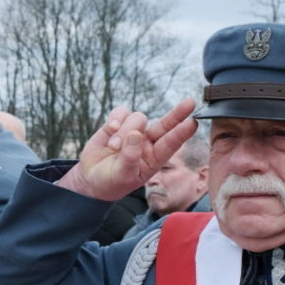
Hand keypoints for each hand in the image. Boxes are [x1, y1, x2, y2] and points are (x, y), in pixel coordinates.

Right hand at [59, 99, 197, 200]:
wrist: (91, 178)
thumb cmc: (111, 182)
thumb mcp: (122, 176)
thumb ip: (129, 157)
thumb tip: (135, 134)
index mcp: (154, 158)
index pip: (171, 143)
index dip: (181, 133)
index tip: (193, 123)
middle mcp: (147, 143)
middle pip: (165, 124)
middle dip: (177, 113)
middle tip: (190, 102)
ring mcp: (133, 131)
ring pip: (138, 118)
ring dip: (124, 131)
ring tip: (113, 147)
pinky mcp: (117, 124)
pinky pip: (121, 112)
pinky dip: (115, 119)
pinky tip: (110, 130)